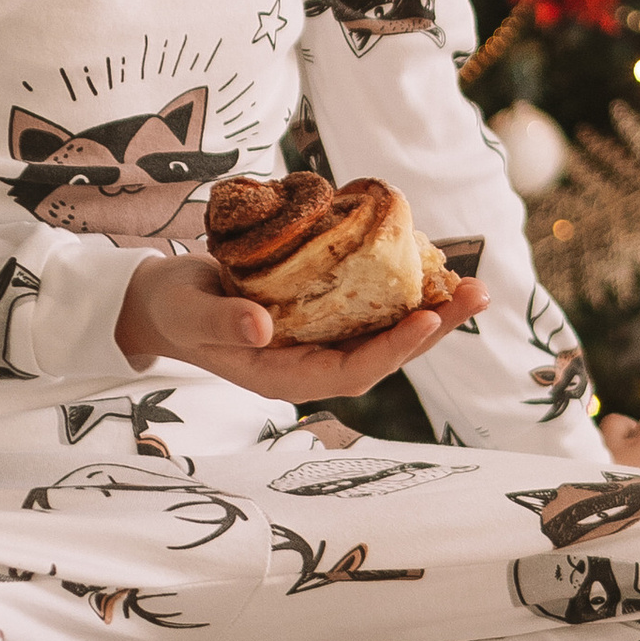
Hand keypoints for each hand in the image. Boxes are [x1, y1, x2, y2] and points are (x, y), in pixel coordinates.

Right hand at [114, 250, 489, 400]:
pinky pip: (369, 305)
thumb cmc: (173, 310)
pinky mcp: (321, 311)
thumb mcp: (190, 314)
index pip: (351, 373)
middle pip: (384, 353)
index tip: (428, 321)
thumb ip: (222, 325)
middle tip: (477, 294)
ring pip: (384, 329)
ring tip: (472, 283)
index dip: (392, 350)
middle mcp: (311, 363)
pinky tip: (429, 262)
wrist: (162, 300)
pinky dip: (400, 287)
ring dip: (430, 308)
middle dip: (433, 328)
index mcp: (283, 377)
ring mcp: (318, 339)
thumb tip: (263, 329)